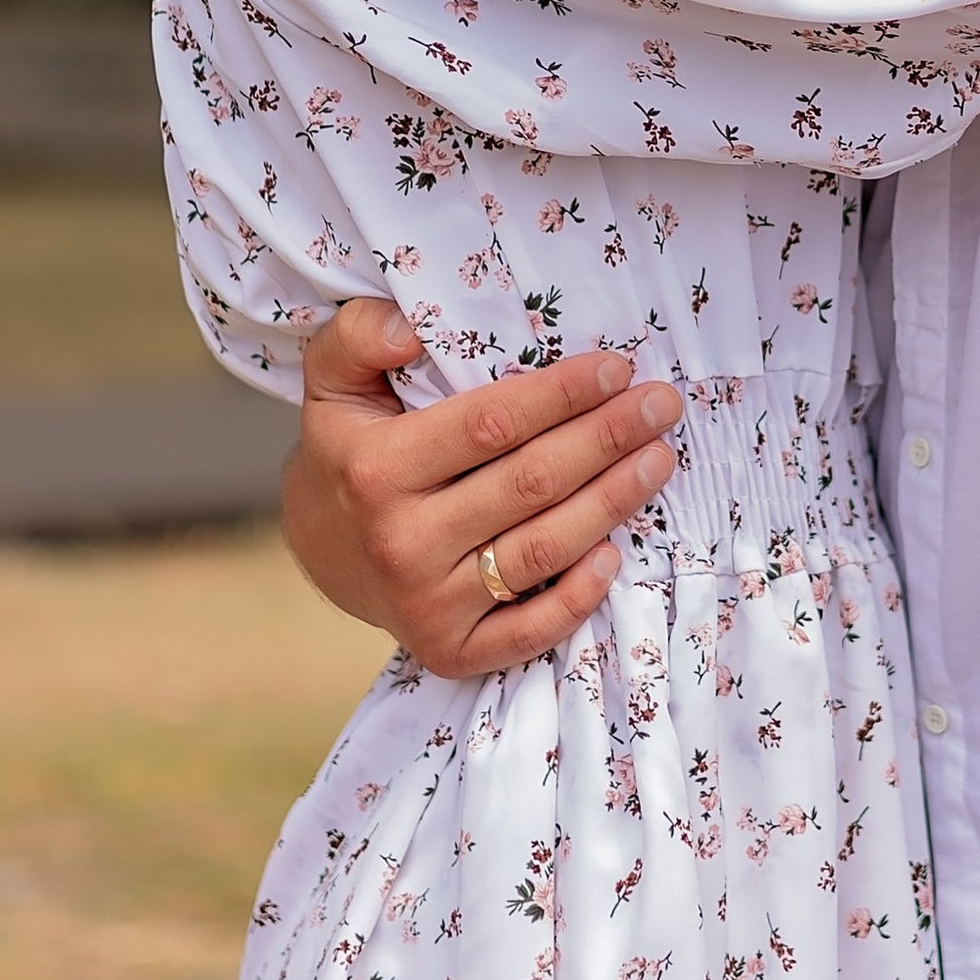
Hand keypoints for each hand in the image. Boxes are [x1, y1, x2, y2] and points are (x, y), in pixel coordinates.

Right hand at [282, 297, 682, 675]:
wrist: (319, 550)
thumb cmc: (349, 451)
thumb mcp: (333, 381)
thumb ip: (359, 336)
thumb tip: (408, 328)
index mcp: (377, 470)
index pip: (490, 424)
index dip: (561, 394)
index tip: (616, 367)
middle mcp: (400, 542)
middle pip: (530, 484)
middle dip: (607, 438)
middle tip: (660, 405)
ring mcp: (426, 604)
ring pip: (542, 551)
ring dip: (612, 503)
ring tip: (659, 459)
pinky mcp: (448, 651)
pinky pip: (530, 629)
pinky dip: (579, 595)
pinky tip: (616, 551)